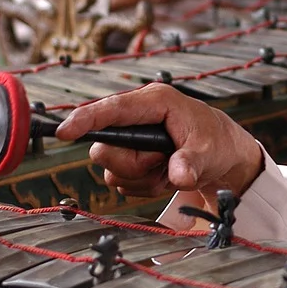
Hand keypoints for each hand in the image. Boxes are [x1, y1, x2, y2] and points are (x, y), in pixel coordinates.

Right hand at [55, 83, 264, 200]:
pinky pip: (120, 181)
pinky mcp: (129, 154)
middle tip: (163, 163)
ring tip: (167, 169)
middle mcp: (137, 116)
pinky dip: (143, 185)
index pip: (112, 110)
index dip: (86, 119)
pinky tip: (162, 175)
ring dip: (141, 178)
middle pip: (105, 149)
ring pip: (111, 169)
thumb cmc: (217, 143)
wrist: (223, 155)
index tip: (64, 132)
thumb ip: (192, 163)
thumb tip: (180, 175)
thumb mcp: (210, 152)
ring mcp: (130, 137)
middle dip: (133, 166)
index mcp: (155, 102)